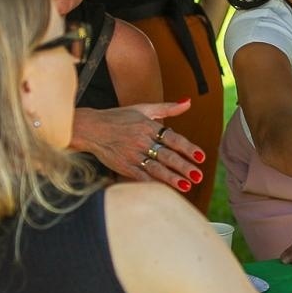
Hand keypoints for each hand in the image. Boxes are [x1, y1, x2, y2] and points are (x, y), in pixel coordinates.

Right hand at [72, 101, 203, 192]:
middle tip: (198, 176)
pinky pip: (140, 177)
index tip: (201, 157)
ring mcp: (132, 155)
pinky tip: (164, 190)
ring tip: (186, 185)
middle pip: (167, 156)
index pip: (174, 139)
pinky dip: (152, 184)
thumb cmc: (119, 118)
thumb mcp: (143, 108)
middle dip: (184, 167)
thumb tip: (189, 102)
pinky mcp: (123, 166)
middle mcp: (142, 140)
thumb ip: (168, 108)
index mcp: (149, 126)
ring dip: (172, 178)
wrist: (91, 128)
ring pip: (156, 168)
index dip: (188, 148)